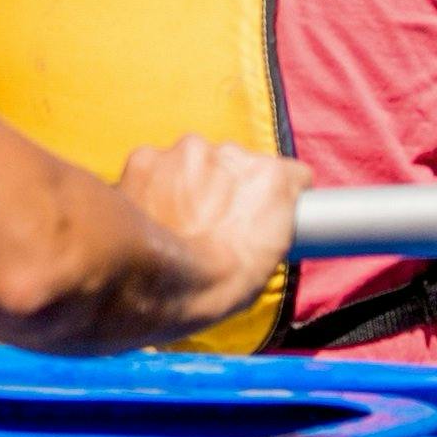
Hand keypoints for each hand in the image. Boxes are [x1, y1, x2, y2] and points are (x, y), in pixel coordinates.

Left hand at [114, 134, 307, 341]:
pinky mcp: (147, 158)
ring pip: (193, 162)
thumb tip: (261, 223)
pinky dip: (154, 185)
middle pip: (235, 165)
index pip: (289, 174)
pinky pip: (155, 166)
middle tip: (212, 225)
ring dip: (189, 184)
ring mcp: (187, 152)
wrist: (157, 282)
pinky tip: (152, 215)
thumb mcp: (269, 260)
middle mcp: (232, 153)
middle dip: (226, 188)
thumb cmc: (217, 284)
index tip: (261, 213)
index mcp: (270, 178)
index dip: (275, 196)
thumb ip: (271, 223)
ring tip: (177, 223)